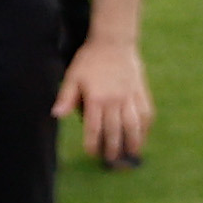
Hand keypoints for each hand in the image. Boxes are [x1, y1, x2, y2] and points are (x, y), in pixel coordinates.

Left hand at [55, 38, 149, 167]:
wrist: (114, 43)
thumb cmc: (90, 60)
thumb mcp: (72, 76)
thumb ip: (66, 97)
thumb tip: (56, 114)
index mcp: (97, 98)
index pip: (95, 128)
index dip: (93, 143)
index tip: (91, 153)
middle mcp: (115, 101)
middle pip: (115, 131)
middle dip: (113, 147)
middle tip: (111, 159)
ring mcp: (131, 98)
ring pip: (134, 126)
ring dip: (133, 142)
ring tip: (131, 153)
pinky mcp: (142, 94)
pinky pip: (146, 115)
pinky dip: (145, 128)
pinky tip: (142, 136)